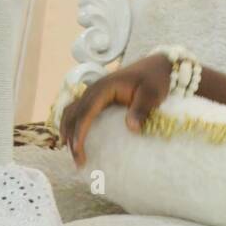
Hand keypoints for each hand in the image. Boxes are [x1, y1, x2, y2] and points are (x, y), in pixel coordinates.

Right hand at [58, 54, 173, 167]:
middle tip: (78, 160)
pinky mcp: (97, 97)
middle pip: (73, 115)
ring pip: (71, 112)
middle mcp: (93, 90)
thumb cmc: (155, 79)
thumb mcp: (152, 94)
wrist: (157, 65)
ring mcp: (93, 93)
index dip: (79, 133)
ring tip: (71, 152)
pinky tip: (76, 138)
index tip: (78, 152)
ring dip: (67, 131)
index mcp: (103, 89)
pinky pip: (78, 111)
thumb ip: (141, 110)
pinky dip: (73, 124)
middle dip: (70, 137)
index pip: (84, 113)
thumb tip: (131, 128)